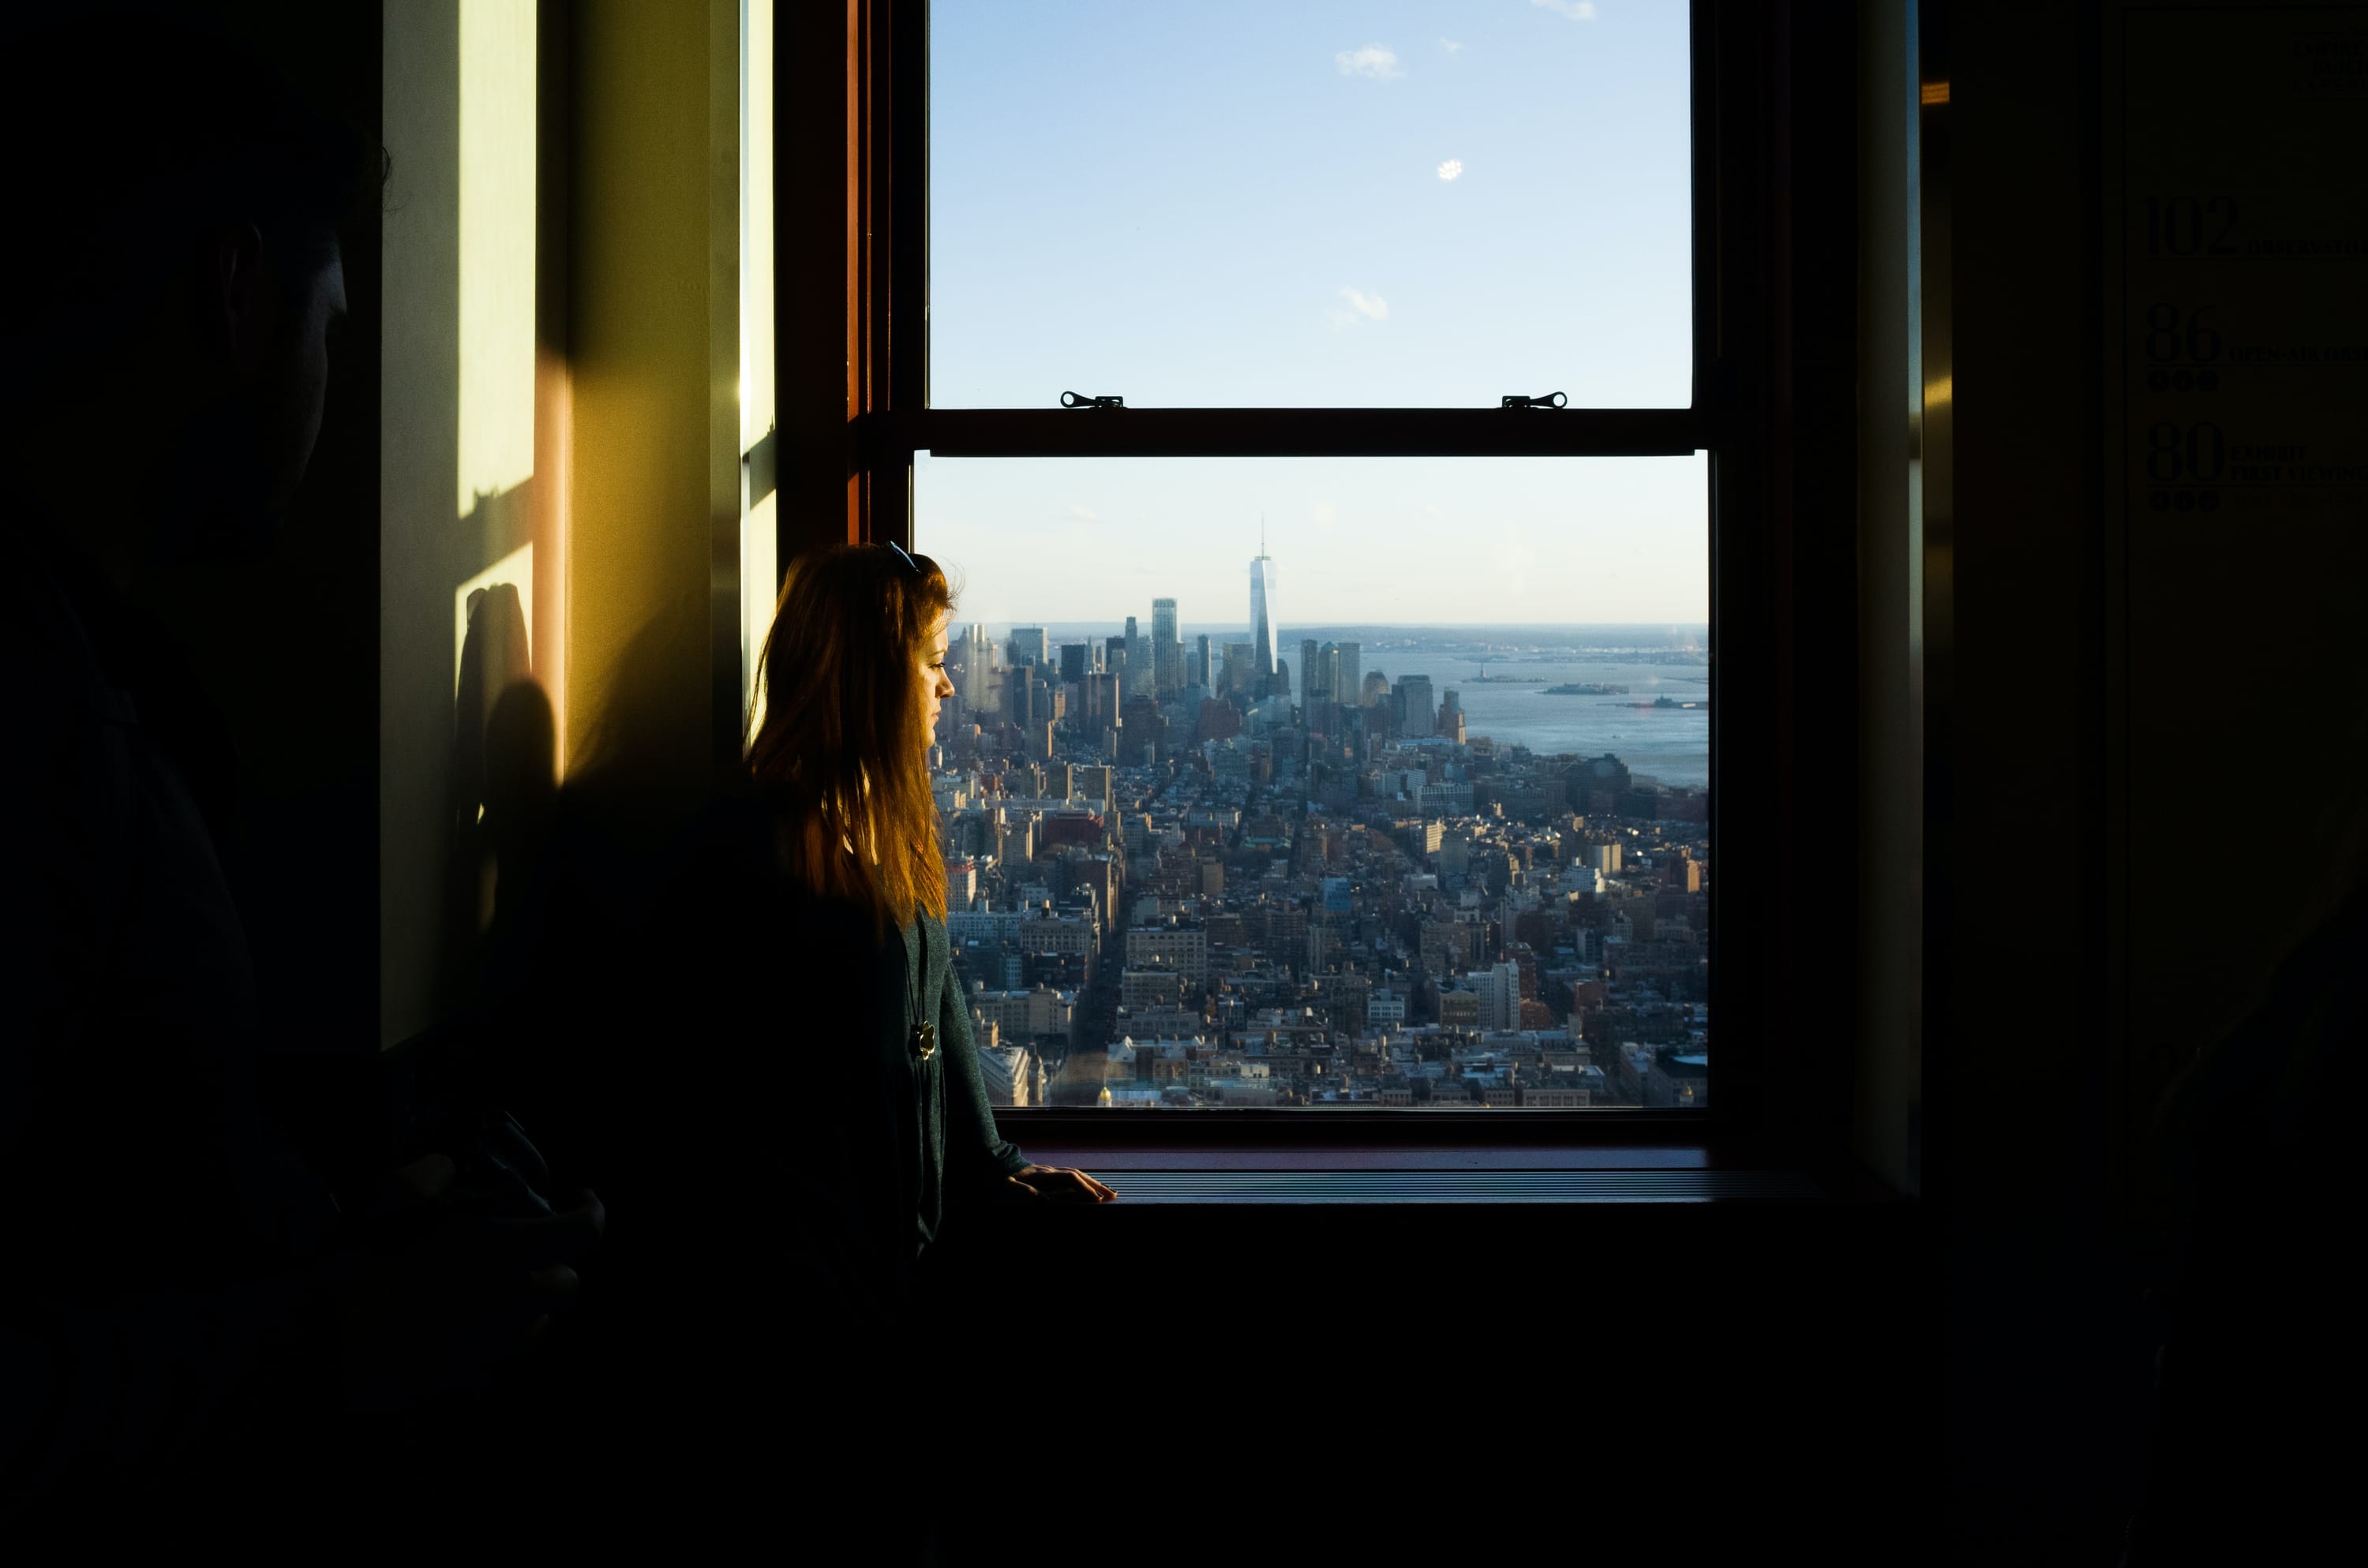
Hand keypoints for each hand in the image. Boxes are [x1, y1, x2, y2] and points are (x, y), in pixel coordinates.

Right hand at [334, 1152, 605, 1414]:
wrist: (326, 1343)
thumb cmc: (362, 1266)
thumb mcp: (392, 1200)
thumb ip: (431, 1174)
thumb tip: (448, 1166)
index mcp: (504, 1251)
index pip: (584, 1233)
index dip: (594, 1212)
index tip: (581, 1199)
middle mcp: (512, 1299)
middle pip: (568, 1285)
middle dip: (558, 1266)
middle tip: (530, 1252)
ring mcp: (494, 1343)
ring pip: (539, 1326)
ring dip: (530, 1307)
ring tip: (498, 1290)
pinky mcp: (468, 1375)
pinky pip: (500, 1358)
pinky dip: (494, 1341)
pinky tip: (462, 1327)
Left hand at [1004, 1165, 1116, 1203]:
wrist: (991, 1166)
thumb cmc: (1001, 1183)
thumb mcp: (1012, 1191)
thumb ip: (1029, 1194)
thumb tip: (1047, 1200)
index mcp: (1042, 1175)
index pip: (1071, 1179)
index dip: (1085, 1189)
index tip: (1097, 1200)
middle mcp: (1048, 1171)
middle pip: (1077, 1175)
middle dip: (1096, 1185)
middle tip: (1113, 1195)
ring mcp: (1047, 1171)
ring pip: (1075, 1174)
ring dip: (1091, 1183)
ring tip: (1105, 1191)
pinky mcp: (1045, 1175)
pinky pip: (1068, 1177)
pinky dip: (1081, 1182)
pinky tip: (1085, 1188)